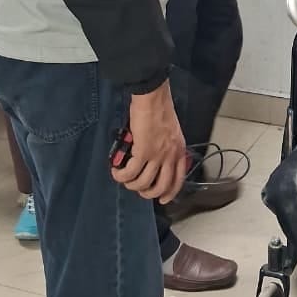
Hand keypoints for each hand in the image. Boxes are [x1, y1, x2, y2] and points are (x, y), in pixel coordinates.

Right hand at [112, 80, 186, 202]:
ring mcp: (158, 155)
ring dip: (131, 185)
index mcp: (179, 150)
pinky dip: (121, 175)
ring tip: (123, 178)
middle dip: (148, 193)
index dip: (170, 192)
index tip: (162, 199)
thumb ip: (167, 147)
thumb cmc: (159, 109)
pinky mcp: (143, 151)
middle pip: (161, 186)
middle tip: (138, 190)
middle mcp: (171, 156)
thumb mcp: (170, 132)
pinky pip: (130, 172)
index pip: (179, 179)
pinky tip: (116, 172)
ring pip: (144, 183)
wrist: (152, 97)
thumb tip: (154, 159)